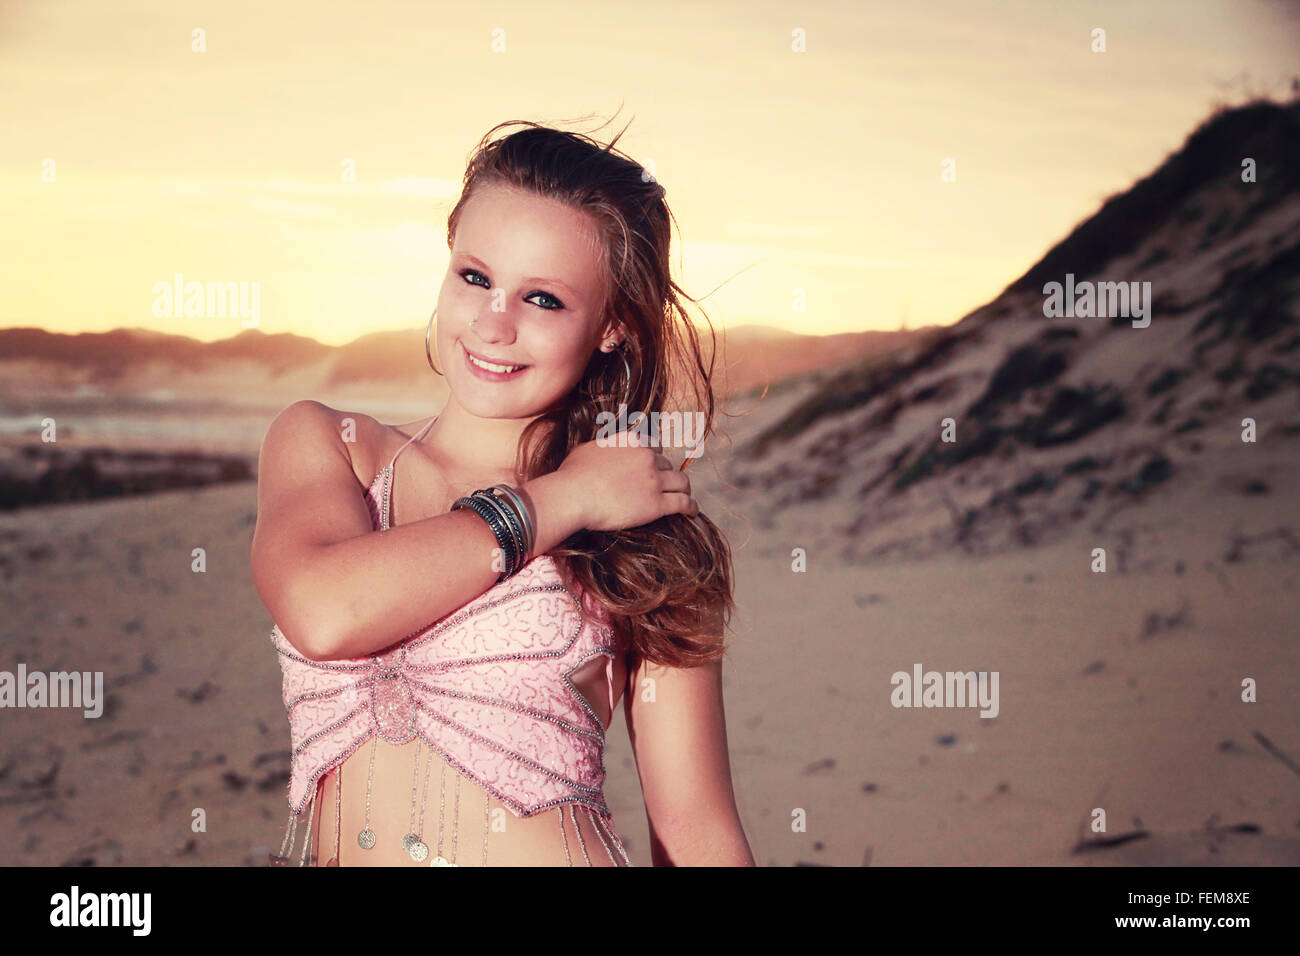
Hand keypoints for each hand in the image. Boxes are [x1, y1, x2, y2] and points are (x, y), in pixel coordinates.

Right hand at [556, 429, 698, 532]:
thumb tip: (607, 446)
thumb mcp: (589, 448)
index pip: (654, 445)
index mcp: (632, 440)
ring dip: (684, 489)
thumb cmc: (572, 475)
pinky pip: (683, 503)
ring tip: (685, 496)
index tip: (656, 466)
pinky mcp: (657, 504)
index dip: (656, 457)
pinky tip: (692, 512)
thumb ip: (606, 446)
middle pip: (667, 464)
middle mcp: (647, 456)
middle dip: (666, 474)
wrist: (572, 496)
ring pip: (681, 481)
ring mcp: (654, 479)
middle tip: (666, 486)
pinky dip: (691, 507)